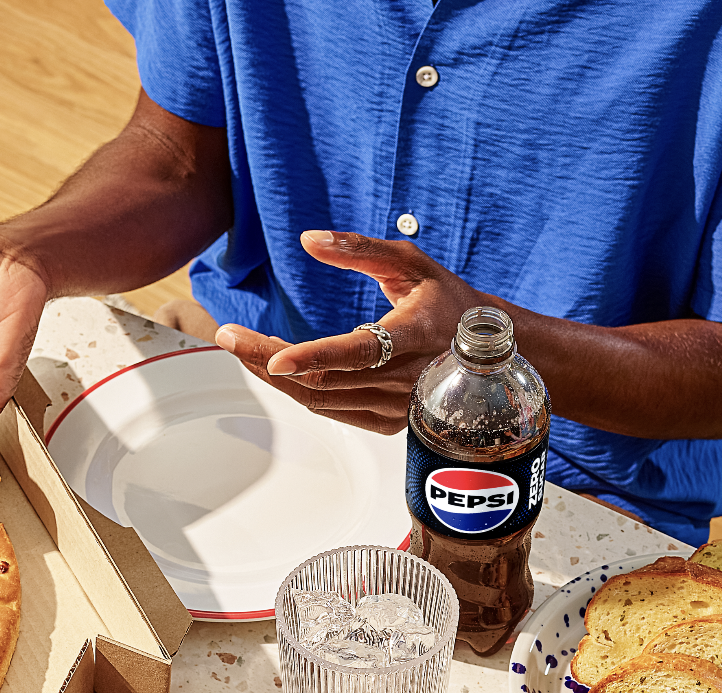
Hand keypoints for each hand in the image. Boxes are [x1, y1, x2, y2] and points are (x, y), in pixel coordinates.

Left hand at [215, 231, 487, 433]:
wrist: (492, 354)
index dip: (313, 357)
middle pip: (323, 380)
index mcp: (413, 337)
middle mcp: (405, 380)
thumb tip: (308, 239)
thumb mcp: (409, 263)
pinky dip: (301, 392)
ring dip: (276, 378)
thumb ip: (358, 249)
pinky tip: (278, 370)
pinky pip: (334, 412)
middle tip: (228, 338)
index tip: (272, 358)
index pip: (357, 352)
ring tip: (242, 349)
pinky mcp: (390, 424)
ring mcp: (397, 408)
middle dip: (266, 360)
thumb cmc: (449, 302)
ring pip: (321, 400)